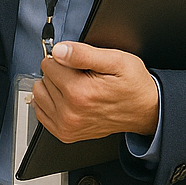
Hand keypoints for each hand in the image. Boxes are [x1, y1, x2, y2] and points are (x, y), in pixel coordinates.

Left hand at [30, 41, 159, 142]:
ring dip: (52, 88)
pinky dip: (50, 103)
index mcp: (80, 93)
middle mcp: (70, 113)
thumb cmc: (133, 85)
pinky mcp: (66, 134)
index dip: (64, 58)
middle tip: (82, 76)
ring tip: (75, 88)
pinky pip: (41, 112)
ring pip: (39, 94)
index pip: (49, 63)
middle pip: (43, 78)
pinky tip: (67, 100)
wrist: (146, 111)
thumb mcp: (115, 60)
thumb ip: (83, 53)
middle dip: (59, 73)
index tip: (79, 64)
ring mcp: (67, 126)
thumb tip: (58, 50)